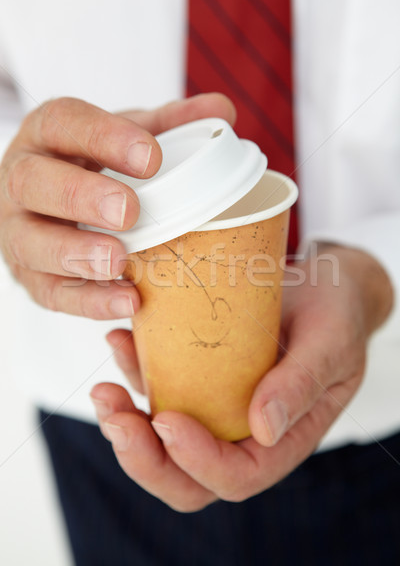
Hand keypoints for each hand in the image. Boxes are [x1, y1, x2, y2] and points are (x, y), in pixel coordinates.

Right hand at [0, 93, 235, 318]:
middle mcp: (22, 179)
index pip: (64, 123)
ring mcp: (19, 230)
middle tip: (128, 212)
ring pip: (31, 241)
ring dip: (77, 254)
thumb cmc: (96, 168)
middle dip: (82, 196)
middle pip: (35, 182)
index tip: (151, 157)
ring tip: (119, 262)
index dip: (104, 137)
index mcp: (48, 135)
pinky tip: (126, 300)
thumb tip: (222, 109)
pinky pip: (50, 292)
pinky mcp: (31, 275)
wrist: (60, 206)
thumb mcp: (126, 138)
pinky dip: (88, 300)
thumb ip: (170, 124)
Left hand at [91, 243, 392, 511]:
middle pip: (187, 477)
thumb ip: (301, 384)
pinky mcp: (196, 377)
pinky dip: (130, 372)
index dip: (198, 461)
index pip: (238, 476)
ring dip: (124, 423)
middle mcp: (244, 432)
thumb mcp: (329, 342)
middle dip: (144, 459)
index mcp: (283, 437)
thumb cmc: (335, 313)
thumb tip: (264, 429)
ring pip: (161, 441)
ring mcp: (215, 407)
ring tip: (104, 391)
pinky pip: (157, 387)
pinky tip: (119, 340)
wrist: (321, 284)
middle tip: (116, 417)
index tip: (169, 420)